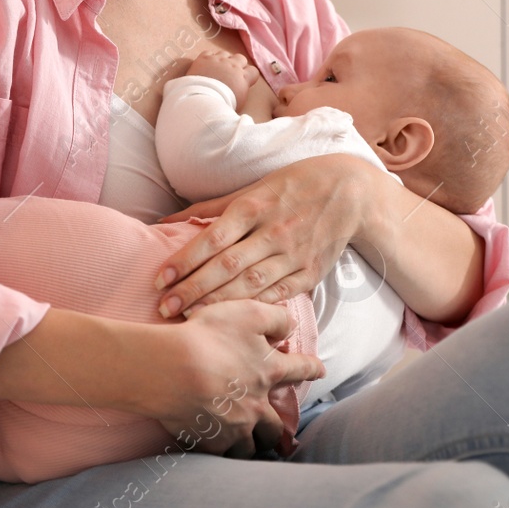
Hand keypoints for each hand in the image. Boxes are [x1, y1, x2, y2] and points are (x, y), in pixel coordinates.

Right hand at [133, 299, 323, 458]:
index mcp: (268, 372)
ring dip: (252, 445)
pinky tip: (218, 451)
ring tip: (246, 446)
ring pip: (252, 447)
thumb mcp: (247, 313)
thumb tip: (291, 326)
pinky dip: (223, 454)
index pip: (299, 369)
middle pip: (276, 426)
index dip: (312, 368)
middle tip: (274, 430)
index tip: (320, 370)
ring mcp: (235, 428)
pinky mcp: (211, 443)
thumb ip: (275, 318)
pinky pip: (223, 456)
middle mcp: (257, 406)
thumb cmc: (208, 337)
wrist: (170, 370)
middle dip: (277, 429)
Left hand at [154, 153, 372, 317]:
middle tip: (164, 308)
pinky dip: (253, 308)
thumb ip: (209, 208)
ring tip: (189, 319)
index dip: (184, 261)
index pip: (212, 239)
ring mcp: (293, 255)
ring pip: (250, 285)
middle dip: (193, 290)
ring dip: (218, 304)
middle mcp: (272, 232)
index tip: (160, 279)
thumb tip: (165, 221)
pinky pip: (277, 296)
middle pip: (227, 266)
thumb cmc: (291, 186)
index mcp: (254, 207)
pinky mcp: (309, 273)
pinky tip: (232, 320)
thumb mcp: (251, 189)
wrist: (349, 192)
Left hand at [187, 50, 257, 106]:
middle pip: (240, 58)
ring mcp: (218, 60)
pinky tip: (205, 65)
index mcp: (243, 77)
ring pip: (225, 53)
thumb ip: (242, 90)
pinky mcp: (204, 58)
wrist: (203, 100)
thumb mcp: (239, 102)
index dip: (248, 75)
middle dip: (237, 64)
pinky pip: (209, 53)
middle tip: (229, 73)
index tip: (242, 80)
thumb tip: (240, 88)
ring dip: (223, 60)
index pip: (253, 71)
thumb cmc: (222, 106)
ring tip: (216, 69)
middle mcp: (233, 65)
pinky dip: (209, 58)